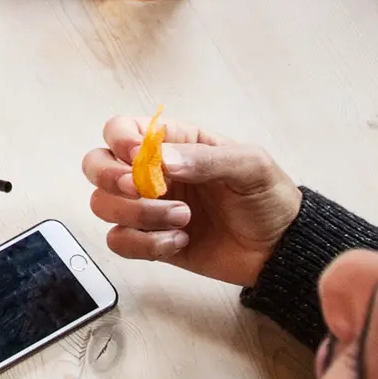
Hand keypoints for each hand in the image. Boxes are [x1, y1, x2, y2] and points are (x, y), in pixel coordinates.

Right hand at [81, 120, 300, 288]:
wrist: (281, 249)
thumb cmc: (269, 198)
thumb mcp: (250, 165)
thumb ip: (205, 158)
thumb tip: (160, 161)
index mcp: (173, 142)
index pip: (121, 130)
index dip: (118, 141)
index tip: (138, 158)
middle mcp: (152, 173)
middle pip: (96, 165)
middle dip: (110, 178)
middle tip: (142, 190)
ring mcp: (149, 208)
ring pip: (103, 205)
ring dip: (137, 214)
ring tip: (182, 219)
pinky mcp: (151, 242)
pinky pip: (120, 242)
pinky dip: (145, 244)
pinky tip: (178, 241)